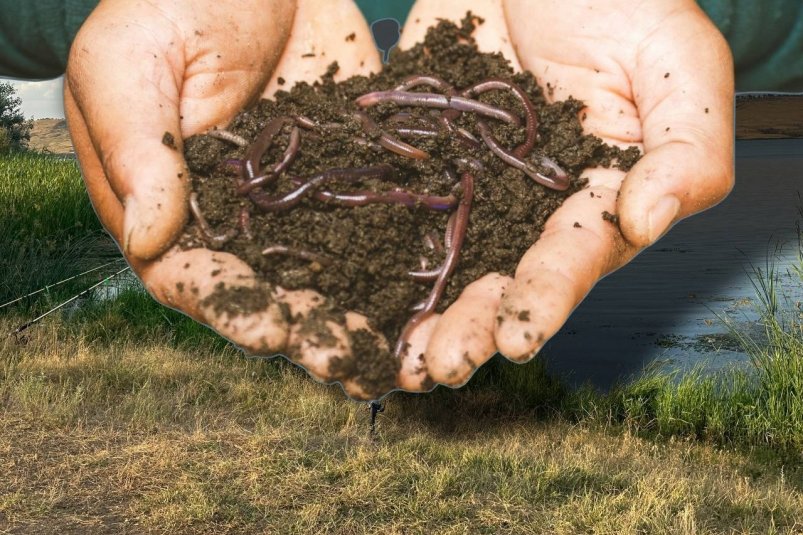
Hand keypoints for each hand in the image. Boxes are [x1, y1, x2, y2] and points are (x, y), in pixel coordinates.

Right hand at [64, 0, 405, 399]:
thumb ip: (138, 146)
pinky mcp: (350, 173)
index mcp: (172, 205)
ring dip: (362, 315)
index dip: (232, 310)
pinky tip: (437, 290)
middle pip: (271, 292)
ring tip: (400, 352)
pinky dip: (403, 259)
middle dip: (309, 331)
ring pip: (330, 271)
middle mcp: (240, 217)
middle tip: (349, 361)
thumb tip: (148, 238)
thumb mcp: (130, 63)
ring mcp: (299, 200)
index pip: (194, 278)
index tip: (272, 330)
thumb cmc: (169, 0)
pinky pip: (376, 221)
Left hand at [395, 0, 733, 387]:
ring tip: (393, 356)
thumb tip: (648, 223)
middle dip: (471, 326)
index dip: (546, 300)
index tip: (517, 339)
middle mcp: (525, 207)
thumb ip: (686, 149)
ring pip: (439, 260)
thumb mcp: (676, 65)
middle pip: (498, 278)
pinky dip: (362, 247)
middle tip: (440, 365)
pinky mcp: (415, 159)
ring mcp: (466, 185)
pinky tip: (338, 287)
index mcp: (592, 198)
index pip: (572, 259)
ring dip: (415, 311)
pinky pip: (388, 206)